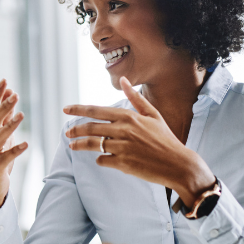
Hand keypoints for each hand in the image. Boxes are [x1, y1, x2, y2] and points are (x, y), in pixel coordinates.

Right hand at [0, 79, 28, 215]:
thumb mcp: (2, 135)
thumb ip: (5, 116)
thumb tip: (11, 94)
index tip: (4, 80)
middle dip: (3, 106)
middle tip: (14, 94)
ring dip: (9, 125)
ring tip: (21, 115)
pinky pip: (5, 158)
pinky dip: (15, 150)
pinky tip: (26, 144)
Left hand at [63, 76, 214, 205]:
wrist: (178, 164)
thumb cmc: (165, 139)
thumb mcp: (153, 115)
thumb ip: (135, 98)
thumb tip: (123, 79)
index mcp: (129, 116)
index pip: (96, 110)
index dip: (78, 109)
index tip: (65, 109)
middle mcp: (124, 130)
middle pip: (90, 127)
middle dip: (75, 130)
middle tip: (67, 133)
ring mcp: (123, 147)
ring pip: (93, 144)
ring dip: (80, 145)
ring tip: (73, 146)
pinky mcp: (123, 163)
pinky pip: (103, 160)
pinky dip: (100, 159)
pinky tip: (101, 159)